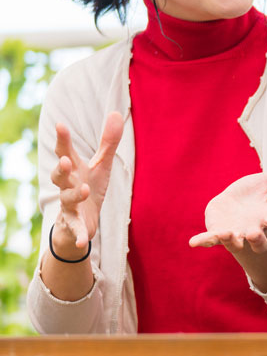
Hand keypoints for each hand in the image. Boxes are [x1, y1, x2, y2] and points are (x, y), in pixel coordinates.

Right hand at [50, 112, 123, 255]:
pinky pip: (76, 230)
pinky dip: (79, 235)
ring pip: (66, 199)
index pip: (65, 151)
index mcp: (74, 169)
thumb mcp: (101, 165)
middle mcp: (67, 185)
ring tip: (84, 189)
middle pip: (60, 175)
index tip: (60, 125)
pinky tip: (84, 242)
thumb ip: (108, 142)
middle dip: (62, 168)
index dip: (62, 139)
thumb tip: (117, 112)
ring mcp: (69, 205)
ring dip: (73, 194)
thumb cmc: (89, 188)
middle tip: (66, 160)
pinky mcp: (75, 224)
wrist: (81, 222)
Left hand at [189, 162, 266, 252]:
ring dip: (231, 240)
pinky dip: (203, 241)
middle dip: (257, 241)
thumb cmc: (254, 194)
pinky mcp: (217, 232)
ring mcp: (235, 234)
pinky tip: (193, 243)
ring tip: (226, 234)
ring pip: (235, 244)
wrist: (232, 203)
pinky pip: (210, 240)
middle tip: (254, 234)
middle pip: (260, 244)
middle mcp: (253, 231)